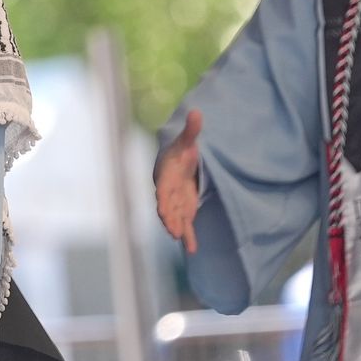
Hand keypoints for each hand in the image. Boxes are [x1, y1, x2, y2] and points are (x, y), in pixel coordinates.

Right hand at [154, 109, 202, 253]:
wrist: (178, 163)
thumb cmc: (180, 151)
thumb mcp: (187, 141)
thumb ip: (192, 130)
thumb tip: (197, 111)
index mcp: (166, 174)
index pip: (163, 187)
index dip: (163, 197)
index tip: (162, 207)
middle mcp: (168, 191)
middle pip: (166, 206)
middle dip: (169, 217)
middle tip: (172, 230)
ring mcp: (176, 202)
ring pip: (175, 217)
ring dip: (177, 227)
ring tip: (180, 239)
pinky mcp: (184, 209)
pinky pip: (185, 224)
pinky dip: (188, 235)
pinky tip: (192, 248)